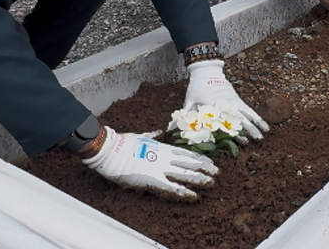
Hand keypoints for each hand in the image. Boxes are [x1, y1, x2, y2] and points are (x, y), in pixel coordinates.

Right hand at [81, 126, 216, 200]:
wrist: (111, 151)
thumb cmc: (124, 143)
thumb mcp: (142, 137)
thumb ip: (153, 135)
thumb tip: (160, 132)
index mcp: (163, 148)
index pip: (187, 154)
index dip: (200, 158)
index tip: (210, 162)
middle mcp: (165, 158)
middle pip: (190, 163)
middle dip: (205, 168)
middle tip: (217, 172)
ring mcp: (160, 168)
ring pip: (185, 174)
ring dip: (200, 179)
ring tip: (212, 182)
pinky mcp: (153, 180)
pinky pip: (172, 188)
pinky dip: (184, 192)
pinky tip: (194, 196)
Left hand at [183, 60, 268, 139]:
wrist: (206, 71)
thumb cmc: (196, 88)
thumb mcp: (189, 102)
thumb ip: (185, 116)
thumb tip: (174, 129)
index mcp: (214, 106)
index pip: (225, 121)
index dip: (232, 131)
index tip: (239, 140)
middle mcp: (227, 104)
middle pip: (239, 118)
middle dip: (248, 130)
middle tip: (254, 141)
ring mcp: (234, 102)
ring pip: (247, 114)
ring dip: (255, 125)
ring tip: (263, 136)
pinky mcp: (238, 100)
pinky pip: (250, 110)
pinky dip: (258, 118)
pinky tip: (264, 126)